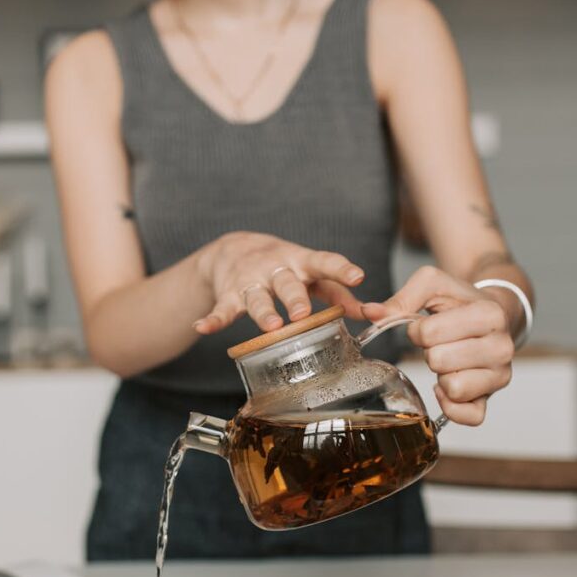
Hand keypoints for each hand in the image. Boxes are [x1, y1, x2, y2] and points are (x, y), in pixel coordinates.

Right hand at [193, 231, 366, 334]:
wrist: (235, 248)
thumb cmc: (286, 267)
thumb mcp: (312, 276)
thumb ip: (339, 295)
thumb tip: (372, 315)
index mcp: (302, 262)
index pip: (324, 263)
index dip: (342, 269)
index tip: (358, 276)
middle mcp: (277, 269)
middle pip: (288, 284)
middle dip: (295, 299)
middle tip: (302, 314)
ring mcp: (251, 281)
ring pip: (257, 298)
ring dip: (262, 312)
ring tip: (269, 326)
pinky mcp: (229, 294)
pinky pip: (221, 309)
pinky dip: (212, 319)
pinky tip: (203, 328)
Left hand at [362, 266, 513, 425]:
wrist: (494, 316)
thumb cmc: (461, 301)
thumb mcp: (434, 285)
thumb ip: (402, 298)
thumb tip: (369, 313)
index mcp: (490, 314)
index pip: (429, 333)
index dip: (419, 329)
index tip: (431, 324)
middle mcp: (502, 347)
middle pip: (438, 361)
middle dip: (430, 351)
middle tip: (442, 343)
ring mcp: (499, 376)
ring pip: (452, 388)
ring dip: (441, 375)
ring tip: (449, 360)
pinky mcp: (492, 398)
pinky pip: (468, 416)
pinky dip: (451, 405)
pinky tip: (447, 385)